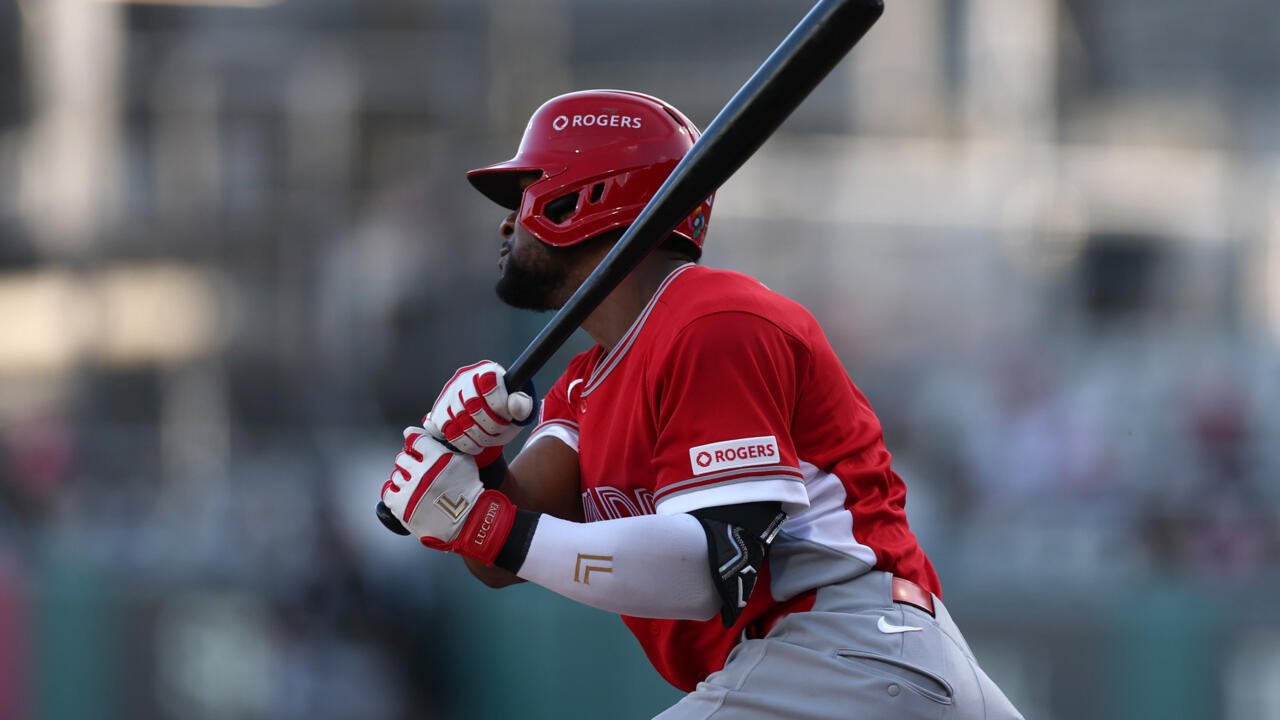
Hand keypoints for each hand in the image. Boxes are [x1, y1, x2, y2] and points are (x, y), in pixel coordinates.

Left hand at [380, 427, 516, 564]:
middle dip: (408, 460)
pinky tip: (401, 492)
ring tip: (412, 483)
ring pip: (395, 474)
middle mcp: (421, 471)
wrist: (467, 522)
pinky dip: (393, 490)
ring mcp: (409, 490)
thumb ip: (449, 448)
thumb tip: (435, 440)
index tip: (412, 441)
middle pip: (402, 457)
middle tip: (416, 467)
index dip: (412, 438)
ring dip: (403, 477)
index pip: (414, 438)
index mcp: (437, 457)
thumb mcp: (465, 462)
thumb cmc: (469, 493)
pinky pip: (388, 492)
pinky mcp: (401, 507)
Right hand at [425, 361, 535, 459]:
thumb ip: (522, 406)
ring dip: (478, 437)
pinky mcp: (438, 411)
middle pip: (473, 405)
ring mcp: (449, 394)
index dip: (500, 405)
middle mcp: (464, 378)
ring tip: (488, 438)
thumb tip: (514, 405)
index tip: (507, 416)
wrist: (486, 416)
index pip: (490, 384)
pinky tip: (475, 443)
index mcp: (488, 371)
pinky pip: (449, 431)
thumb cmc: (506, 410)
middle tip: (499, 431)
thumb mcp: (521, 408)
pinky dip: (465, 443)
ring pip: (459, 420)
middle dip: (490, 425)